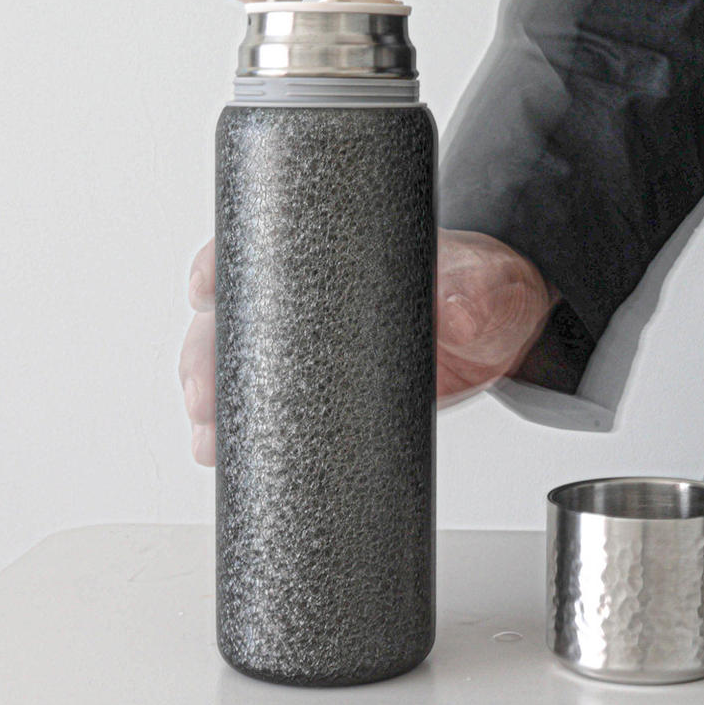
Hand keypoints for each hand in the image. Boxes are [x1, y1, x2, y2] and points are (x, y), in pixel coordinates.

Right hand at [179, 229, 555, 462]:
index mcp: (336, 251)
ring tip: (212, 438)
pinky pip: (276, 407)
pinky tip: (239, 456)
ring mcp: (313, 344)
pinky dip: (252, 432)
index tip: (204, 289)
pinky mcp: (324, 389)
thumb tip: (455, 308)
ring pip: (243, 366)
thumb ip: (475, 293)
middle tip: (205, 392)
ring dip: (218, 402)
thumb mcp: (488, 285)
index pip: (260, 248)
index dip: (219, 267)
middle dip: (206, 354)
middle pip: (236, 316)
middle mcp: (312, 297)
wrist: (499, 331)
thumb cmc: (484, 290)